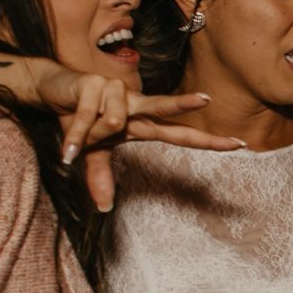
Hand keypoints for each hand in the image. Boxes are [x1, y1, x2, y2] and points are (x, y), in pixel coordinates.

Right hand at [34, 67, 246, 211]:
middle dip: (184, 103)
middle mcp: (135, 105)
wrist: (54, 89)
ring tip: (78, 136)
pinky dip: (75, 139)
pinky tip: (67, 149)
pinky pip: (87, 120)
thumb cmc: (81, 118)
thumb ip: (101, 177)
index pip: (180, 133)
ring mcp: (115, 92)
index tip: (239, 144)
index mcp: (142, 123)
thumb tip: (104, 208)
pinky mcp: (93, 84)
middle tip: (207, 98)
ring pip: (113, 123)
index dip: (208, 140)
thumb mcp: (93, 152)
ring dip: (90, 137)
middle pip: (163, 107)